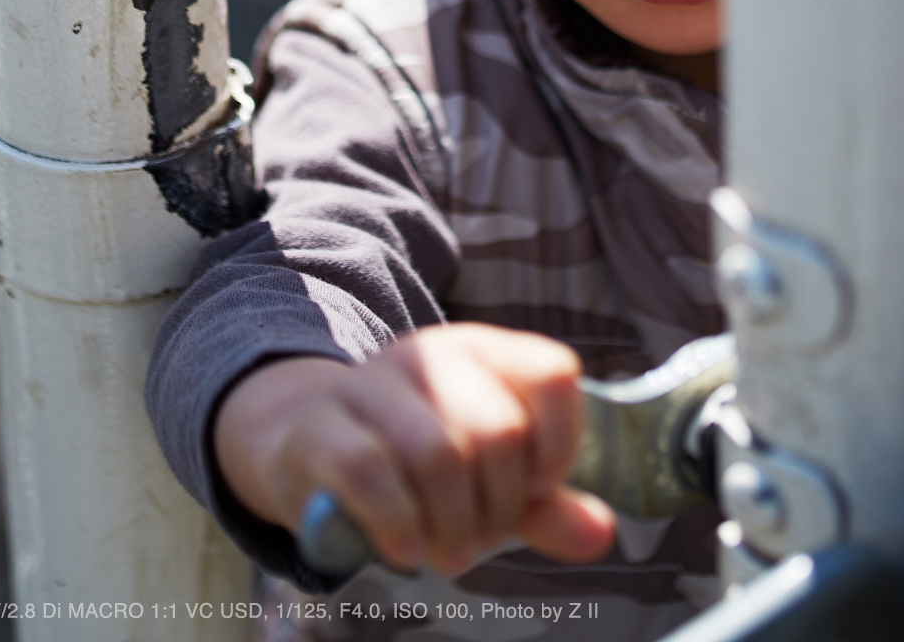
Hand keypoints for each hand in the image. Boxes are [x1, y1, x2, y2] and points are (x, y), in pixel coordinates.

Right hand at [213, 323, 616, 575]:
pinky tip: (406, 548)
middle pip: (499, 429)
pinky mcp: (322, 429)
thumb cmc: (413, 462)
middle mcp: (429, 354)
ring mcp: (371, 385)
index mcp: (481, 352)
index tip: (539, 489)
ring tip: (448, 551)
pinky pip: (372, 473)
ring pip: (440, 452)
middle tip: (481, 539)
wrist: (303, 444)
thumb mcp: (488, 479)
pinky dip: (400, 523)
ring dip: (453, 522)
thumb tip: (600, 533)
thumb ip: (545, 506)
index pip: (552, 373)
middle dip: (501, 505)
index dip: (560, 442)